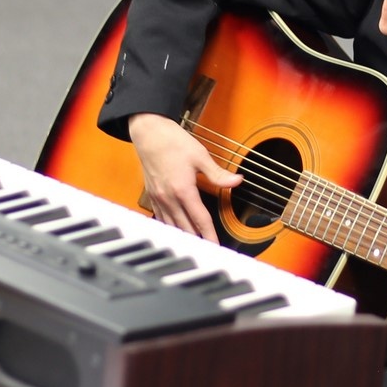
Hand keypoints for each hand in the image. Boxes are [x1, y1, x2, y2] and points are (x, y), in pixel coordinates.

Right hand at [127, 113, 242, 241]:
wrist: (148, 133)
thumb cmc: (172, 142)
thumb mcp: (200, 155)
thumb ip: (218, 173)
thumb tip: (237, 181)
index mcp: (183, 190)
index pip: (200, 220)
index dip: (210, 236)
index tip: (216, 248)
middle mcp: (169, 198)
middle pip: (185, 228)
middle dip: (197, 243)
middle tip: (208, 254)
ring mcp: (158, 198)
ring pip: (171, 227)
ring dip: (183, 238)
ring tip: (194, 249)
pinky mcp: (152, 195)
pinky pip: (161, 219)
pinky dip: (170, 228)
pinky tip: (176, 232)